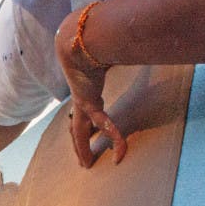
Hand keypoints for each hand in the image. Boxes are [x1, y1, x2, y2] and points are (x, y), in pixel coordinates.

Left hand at [55, 10, 126, 167]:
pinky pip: (104, 124)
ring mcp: (81, 104)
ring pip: (80, 133)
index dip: (88, 128)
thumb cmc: (92, 46)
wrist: (80, 42)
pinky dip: (114, 137)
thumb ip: (113, 60)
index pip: (85, 116)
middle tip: (83, 160)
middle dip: (79, 145)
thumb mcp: (105, 58)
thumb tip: (127, 49)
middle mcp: (81, 102)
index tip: (94, 134)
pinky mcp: (88, 103)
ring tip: (86, 163)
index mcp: (85, 94)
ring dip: (82, 149)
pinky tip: (120, 150)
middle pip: (77, 129)